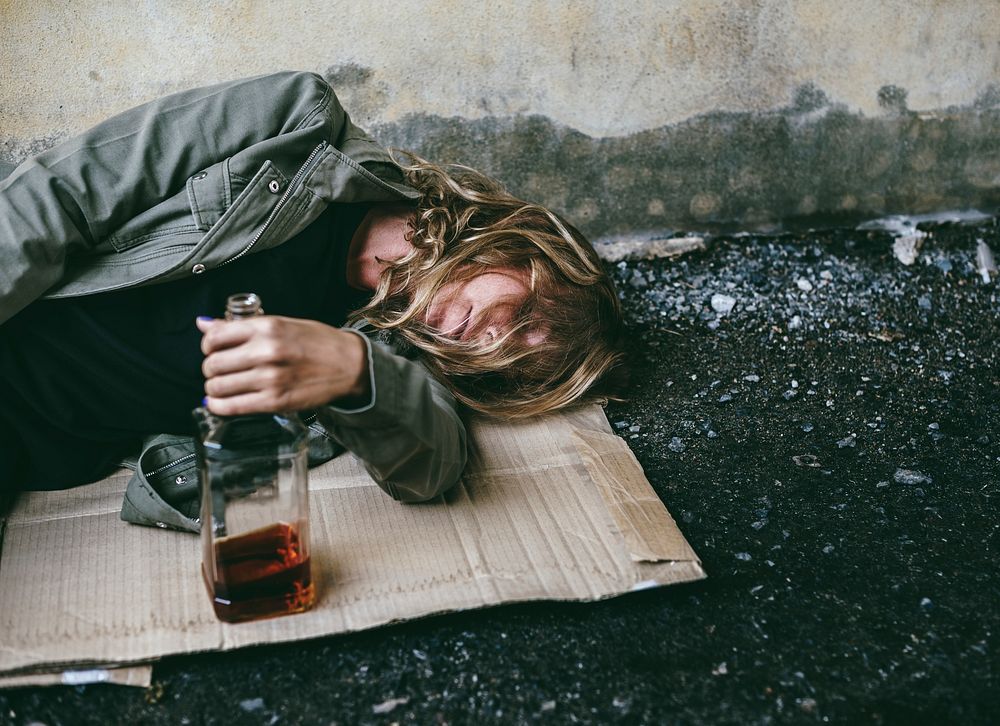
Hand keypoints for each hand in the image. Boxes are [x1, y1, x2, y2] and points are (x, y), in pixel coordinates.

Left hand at [196, 316, 369, 414]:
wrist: (349, 365)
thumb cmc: (318, 342)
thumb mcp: (282, 324)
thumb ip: (242, 326)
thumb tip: (203, 323)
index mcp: (267, 327)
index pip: (215, 336)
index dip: (207, 345)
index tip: (213, 349)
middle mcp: (266, 352)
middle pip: (213, 364)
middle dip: (210, 369)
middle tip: (218, 370)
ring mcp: (270, 378)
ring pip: (218, 386)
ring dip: (213, 388)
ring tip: (221, 386)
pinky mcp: (275, 401)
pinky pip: (232, 406)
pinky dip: (219, 406)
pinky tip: (220, 402)